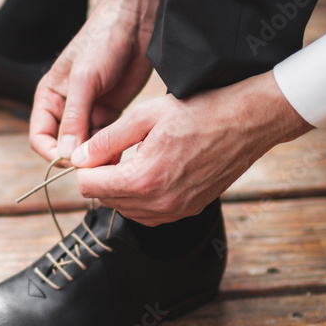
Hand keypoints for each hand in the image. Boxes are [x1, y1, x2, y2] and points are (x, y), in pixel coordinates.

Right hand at [29, 0, 164, 162]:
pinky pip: (106, 139)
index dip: (53, 154)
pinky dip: (112, 148)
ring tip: (113, 161)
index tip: (73, 163)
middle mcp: (65, 108)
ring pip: (86, 146)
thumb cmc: (103, 42)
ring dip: (97, 155)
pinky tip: (123, 153)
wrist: (134, 24)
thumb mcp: (84, 79)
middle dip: (78, 158)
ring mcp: (88, 112)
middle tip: (98, 166)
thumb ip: (75, 117)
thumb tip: (66, 154)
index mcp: (49, 98)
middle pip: (64, 146)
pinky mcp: (109, 113)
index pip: (40, 138)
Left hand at [69, 71, 314, 225]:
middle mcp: (159, 203)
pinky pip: (149, 214)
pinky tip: (151, 171)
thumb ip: (107, 139)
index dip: (86, 165)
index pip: (89, 186)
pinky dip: (141, 196)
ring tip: (135, 158)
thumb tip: (77, 157)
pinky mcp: (187, 211)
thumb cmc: (200, 111)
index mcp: (144, 179)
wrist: (247, 122)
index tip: (98, 147)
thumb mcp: (146, 116)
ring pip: (126, 209)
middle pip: (105, 200)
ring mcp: (175, 211)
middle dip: (102, 176)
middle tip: (117, 149)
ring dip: (121, 188)